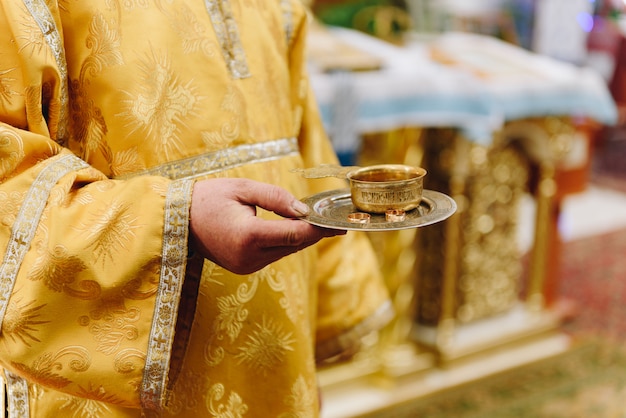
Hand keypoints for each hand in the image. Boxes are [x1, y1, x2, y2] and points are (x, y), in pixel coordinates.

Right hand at [189, 178, 345, 273]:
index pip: (295, 234)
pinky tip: (294, 229)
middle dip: (315, 232)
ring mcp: (246, 266)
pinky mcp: (244, 268)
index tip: (338, 222)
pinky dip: (285, 242)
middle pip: (295, 245)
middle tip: (336, 220)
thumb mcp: (243, 187)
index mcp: (248, 236)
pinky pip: (274, 254)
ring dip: (301, 237)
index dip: (319, 228)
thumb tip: (305, 211)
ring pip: (286, 251)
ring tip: (318, 221)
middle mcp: (249, 257)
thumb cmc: (209, 198)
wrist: (178, 220)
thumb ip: (276, 198)